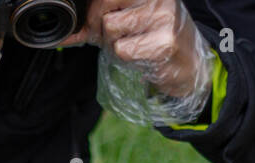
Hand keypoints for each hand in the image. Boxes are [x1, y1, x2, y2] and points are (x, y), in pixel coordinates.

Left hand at [60, 0, 208, 98]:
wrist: (189, 65)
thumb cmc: (155, 40)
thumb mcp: (131, 21)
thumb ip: (100, 21)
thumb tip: (65, 34)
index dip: (93, 9)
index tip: (95, 24)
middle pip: (104, 2)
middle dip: (97, 25)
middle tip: (107, 39)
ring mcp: (162, 17)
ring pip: (111, 28)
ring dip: (112, 44)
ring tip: (129, 47)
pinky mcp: (164, 43)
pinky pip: (123, 50)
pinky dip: (125, 59)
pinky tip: (140, 57)